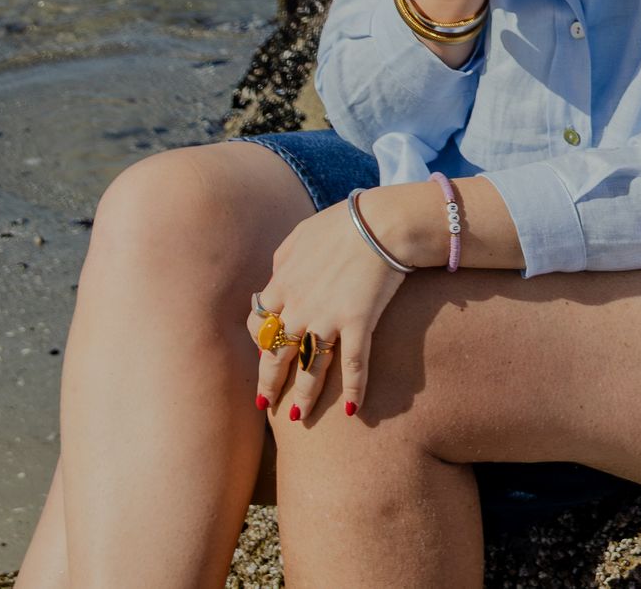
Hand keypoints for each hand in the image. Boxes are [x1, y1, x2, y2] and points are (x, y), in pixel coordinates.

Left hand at [247, 190, 413, 424]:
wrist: (381, 222)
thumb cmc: (343, 222)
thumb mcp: (301, 234)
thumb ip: (283, 258)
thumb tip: (274, 276)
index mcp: (283, 284)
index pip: (259, 324)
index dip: (258, 343)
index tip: (263, 354)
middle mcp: (299, 307)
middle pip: (275, 354)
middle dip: (269, 383)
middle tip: (265, 404)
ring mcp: (328, 318)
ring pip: (309, 368)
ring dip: (304, 396)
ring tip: (299, 418)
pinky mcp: (358, 323)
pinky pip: (353, 364)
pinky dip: (354, 388)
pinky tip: (353, 409)